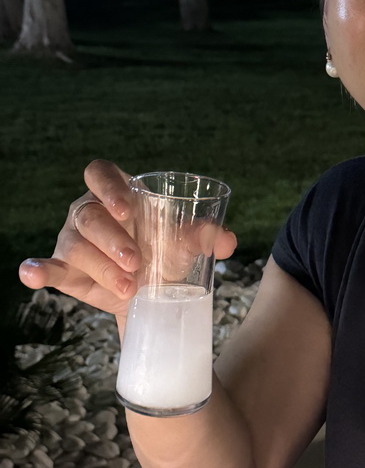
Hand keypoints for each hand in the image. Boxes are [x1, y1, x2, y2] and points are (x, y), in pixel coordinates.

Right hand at [18, 160, 237, 317]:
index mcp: (118, 192)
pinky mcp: (66, 269)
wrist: (155, 294)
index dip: (109, 186)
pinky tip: (32, 273)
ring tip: (129, 287)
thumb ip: (206, 236)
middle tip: (137, 263)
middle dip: (113, 240)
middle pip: (90, 215)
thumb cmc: (166, 253)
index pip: (100, 173)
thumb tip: (229, 241)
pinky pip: (48, 266)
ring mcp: (74, 240)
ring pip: (76, 246)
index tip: (127, 208)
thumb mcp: (186, 242)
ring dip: (101, 267)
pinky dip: (37, 270)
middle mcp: (90, 211)